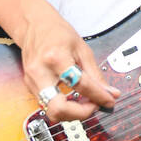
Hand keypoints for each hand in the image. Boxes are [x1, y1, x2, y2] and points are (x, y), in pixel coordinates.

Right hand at [18, 6, 120, 120]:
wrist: (34, 26)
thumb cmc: (57, 33)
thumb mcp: (82, 49)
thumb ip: (96, 75)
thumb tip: (110, 93)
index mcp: (55, 58)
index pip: (80, 85)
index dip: (98, 96)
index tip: (109, 100)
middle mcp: (40, 72)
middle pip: (58, 108)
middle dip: (80, 113)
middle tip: (94, 106)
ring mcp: (32, 81)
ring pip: (52, 112)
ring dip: (73, 113)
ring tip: (86, 103)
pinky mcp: (30, 87)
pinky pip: (48, 105)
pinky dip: (64, 107)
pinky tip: (74, 99)